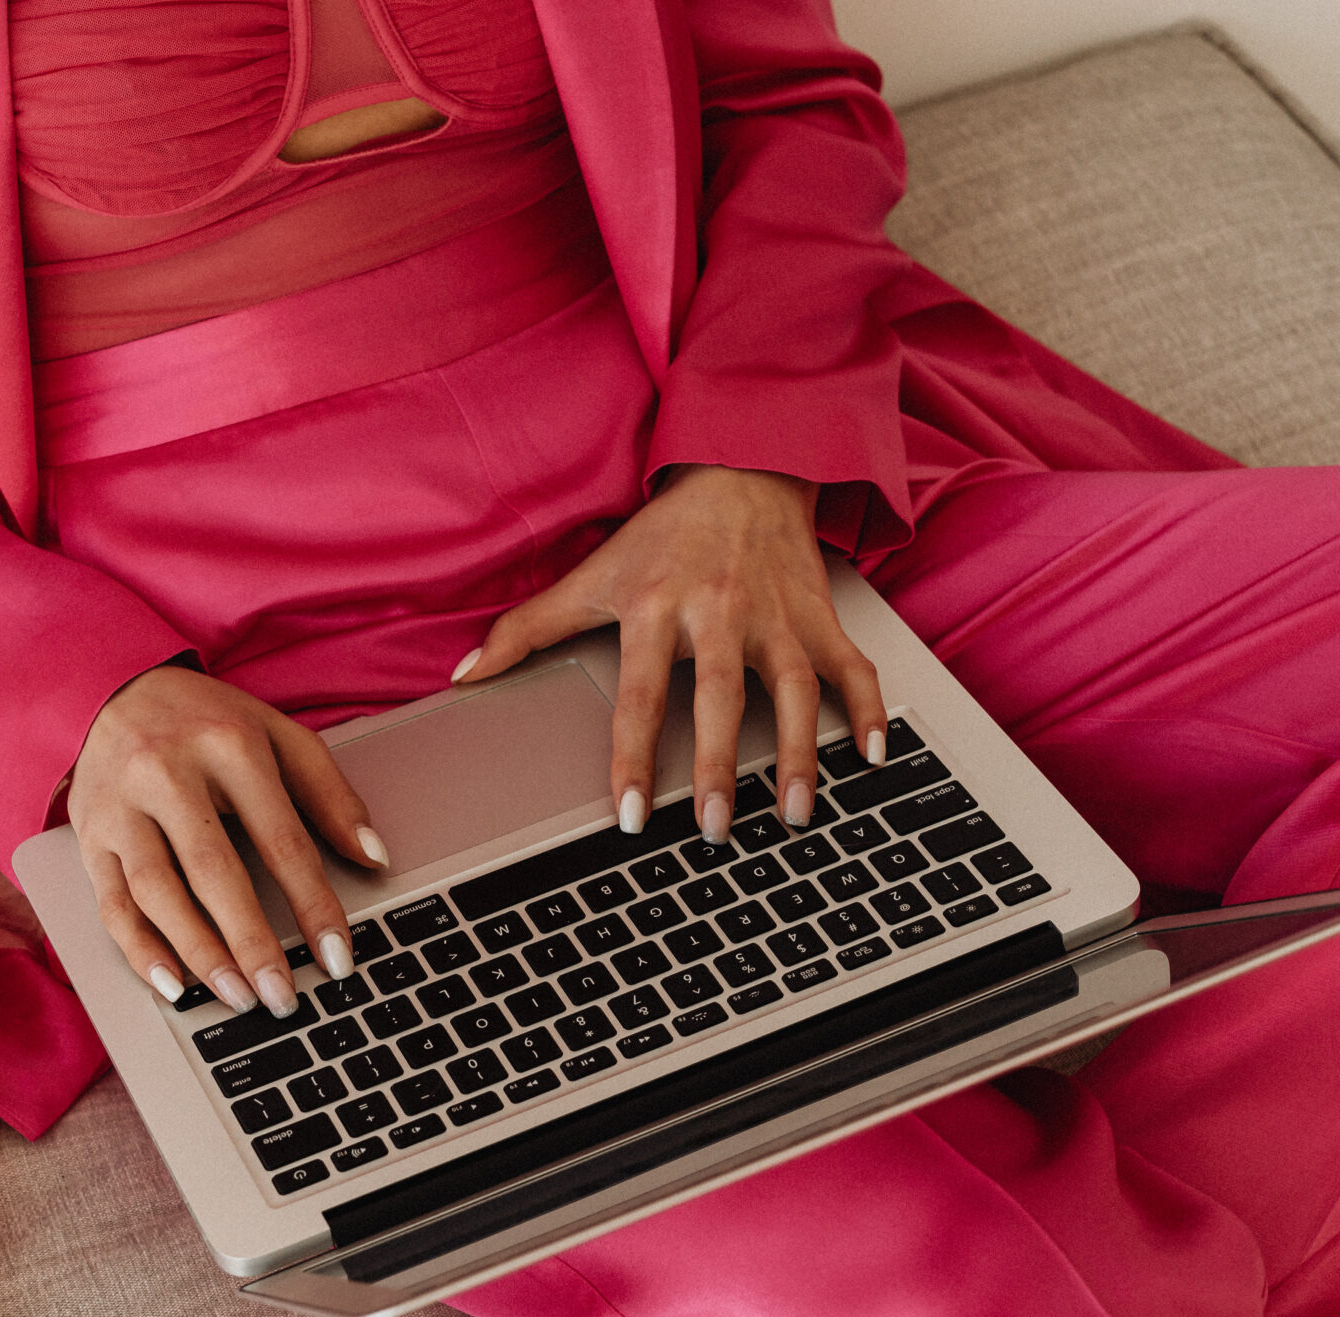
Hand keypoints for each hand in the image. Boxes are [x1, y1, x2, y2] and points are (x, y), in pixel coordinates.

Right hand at [67, 664, 388, 1015]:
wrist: (115, 688)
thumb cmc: (209, 721)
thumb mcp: (279, 737)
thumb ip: (330, 794)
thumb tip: (373, 857)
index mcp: (228, 745)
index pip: (280, 838)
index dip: (312, 903)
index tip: (337, 956)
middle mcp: (167, 772)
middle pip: (213, 871)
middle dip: (252, 943)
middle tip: (283, 998)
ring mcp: (120, 805)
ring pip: (156, 890)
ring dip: (198, 952)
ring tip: (237, 997)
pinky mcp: (88, 834)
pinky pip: (110, 902)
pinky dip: (140, 949)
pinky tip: (173, 984)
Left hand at [453, 464, 885, 839]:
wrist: (741, 466)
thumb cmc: (661, 535)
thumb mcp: (591, 574)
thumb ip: (526, 629)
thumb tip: (464, 676)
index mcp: (657, 606)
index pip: (640, 694)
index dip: (632, 756)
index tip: (632, 814)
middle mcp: (720, 610)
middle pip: (720, 696)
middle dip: (720, 764)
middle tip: (716, 828)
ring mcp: (775, 614)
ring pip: (795, 688)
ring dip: (800, 752)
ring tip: (795, 813)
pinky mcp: (818, 615)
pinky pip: (852, 666)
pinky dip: (869, 709)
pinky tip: (875, 757)